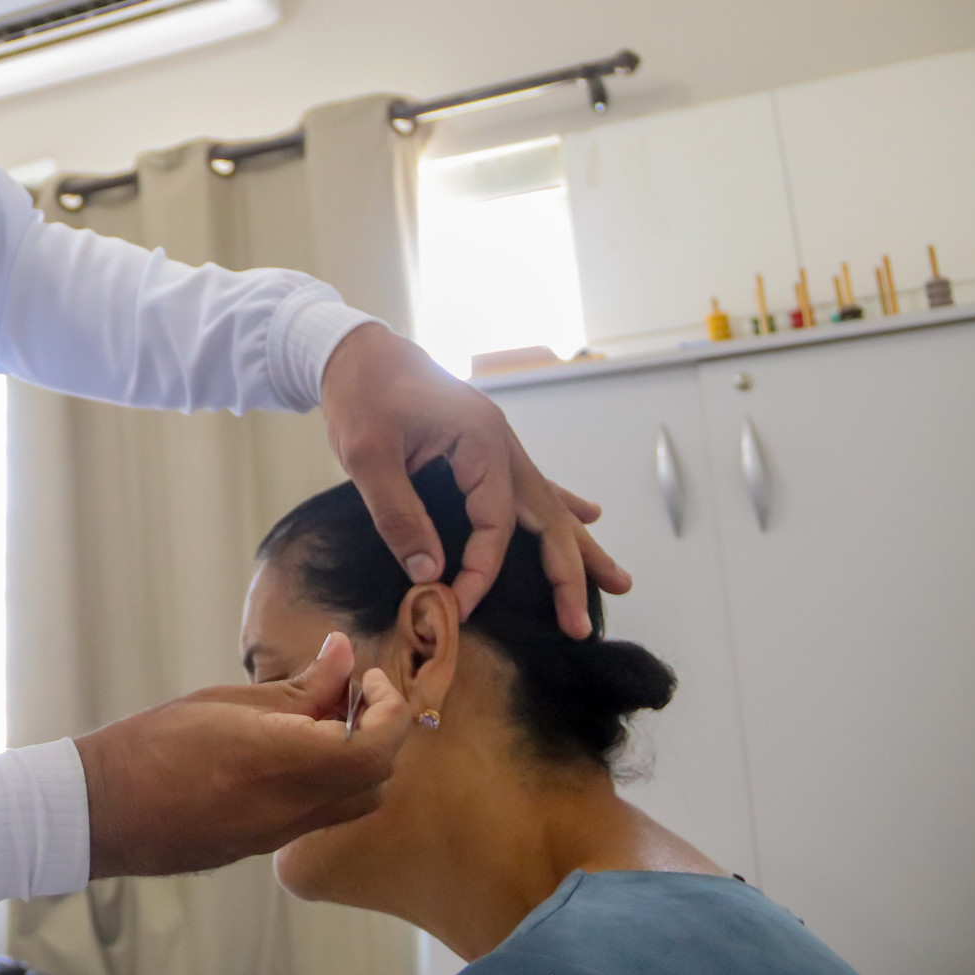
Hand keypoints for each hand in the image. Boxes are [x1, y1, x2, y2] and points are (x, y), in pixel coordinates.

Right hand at [75, 633, 408, 878]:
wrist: (101, 808)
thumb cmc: (150, 744)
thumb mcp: (224, 700)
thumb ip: (296, 687)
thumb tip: (344, 655)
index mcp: (279, 761)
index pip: (374, 748)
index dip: (390, 711)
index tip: (370, 679)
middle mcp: (289, 807)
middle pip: (376, 780)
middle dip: (381, 733)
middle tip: (352, 694)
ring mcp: (278, 835)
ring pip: (354, 803)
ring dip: (358, 760)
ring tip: (322, 720)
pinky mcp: (263, 846)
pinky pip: (321, 815)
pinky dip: (330, 781)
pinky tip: (294, 751)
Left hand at [319, 323, 631, 638]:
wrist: (356, 349)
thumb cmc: (360, 395)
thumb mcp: (367, 457)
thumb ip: (398, 515)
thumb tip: (429, 574)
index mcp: (480, 441)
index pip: (495, 524)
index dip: (481, 570)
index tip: (456, 604)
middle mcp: (501, 442)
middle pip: (546, 517)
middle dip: (569, 572)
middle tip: (583, 625)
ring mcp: (497, 442)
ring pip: (547, 503)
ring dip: (578, 544)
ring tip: (618, 581)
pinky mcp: (483, 444)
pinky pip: (527, 485)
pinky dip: (558, 507)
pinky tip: (587, 516)